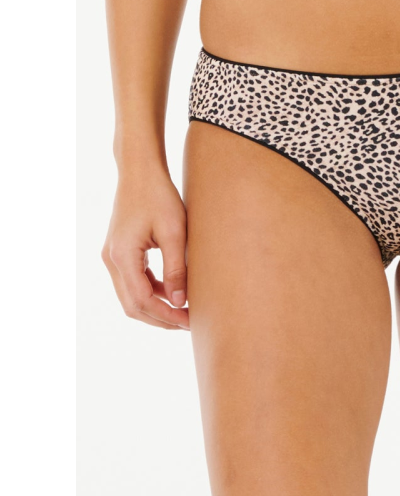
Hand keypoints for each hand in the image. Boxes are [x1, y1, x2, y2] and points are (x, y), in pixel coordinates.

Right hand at [101, 167, 189, 329]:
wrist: (140, 172)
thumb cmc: (159, 196)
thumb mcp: (174, 232)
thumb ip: (176, 268)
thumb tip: (180, 303)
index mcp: (122, 257)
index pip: (141, 301)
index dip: (166, 316)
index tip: (190, 321)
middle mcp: (112, 260)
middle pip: (132, 305)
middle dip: (160, 318)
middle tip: (190, 323)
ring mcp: (112, 257)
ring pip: (131, 296)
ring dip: (156, 307)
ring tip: (185, 312)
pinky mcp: (119, 252)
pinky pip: (133, 281)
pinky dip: (152, 291)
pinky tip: (173, 292)